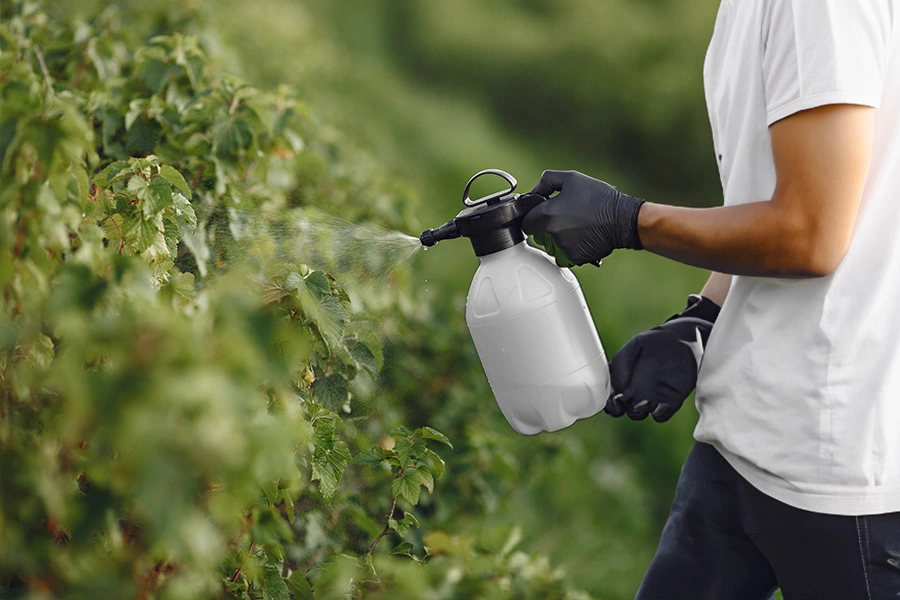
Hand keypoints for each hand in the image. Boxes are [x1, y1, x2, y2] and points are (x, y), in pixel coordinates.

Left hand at [522, 170, 644, 266]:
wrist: (622, 219)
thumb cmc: (599, 198)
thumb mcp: (571, 178)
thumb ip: (547, 181)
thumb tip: (534, 191)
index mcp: (546, 214)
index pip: (526, 222)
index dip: (533, 217)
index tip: (543, 214)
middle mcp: (551, 233)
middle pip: (537, 236)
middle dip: (545, 229)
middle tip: (564, 219)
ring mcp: (562, 248)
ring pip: (550, 247)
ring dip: (557, 240)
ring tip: (575, 228)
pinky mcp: (573, 258)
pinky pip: (563, 256)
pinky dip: (569, 250)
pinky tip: (581, 238)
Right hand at [605, 295, 719, 421]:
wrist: (683, 340)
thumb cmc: (656, 341)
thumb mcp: (636, 345)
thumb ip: (622, 363)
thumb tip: (617, 387)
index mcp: (625, 378)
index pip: (611, 397)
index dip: (609, 402)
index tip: (614, 397)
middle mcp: (636, 389)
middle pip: (622, 409)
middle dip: (619, 410)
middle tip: (624, 401)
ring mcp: (653, 396)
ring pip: (639, 414)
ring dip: (638, 413)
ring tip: (643, 402)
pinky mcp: (671, 400)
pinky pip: (661, 415)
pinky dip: (659, 414)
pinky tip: (660, 406)